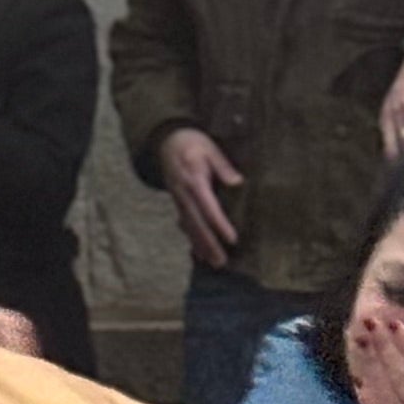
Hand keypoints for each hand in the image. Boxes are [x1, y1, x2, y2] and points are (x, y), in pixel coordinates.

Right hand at [157, 127, 245, 271]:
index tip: (232, 239)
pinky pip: (184, 223)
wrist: (166, 141)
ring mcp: (178, 198)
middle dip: (209, 243)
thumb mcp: (209, 148)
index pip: (208, 206)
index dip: (219, 224)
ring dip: (200, 246)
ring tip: (213, 262)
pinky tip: (198, 253)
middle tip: (221, 261)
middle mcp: (183, 193)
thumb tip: (237, 182)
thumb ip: (222, 165)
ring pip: (189, 226)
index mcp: (194, 179)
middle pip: (197, 222)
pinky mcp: (177, 202)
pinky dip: (192, 239)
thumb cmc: (192, 143)